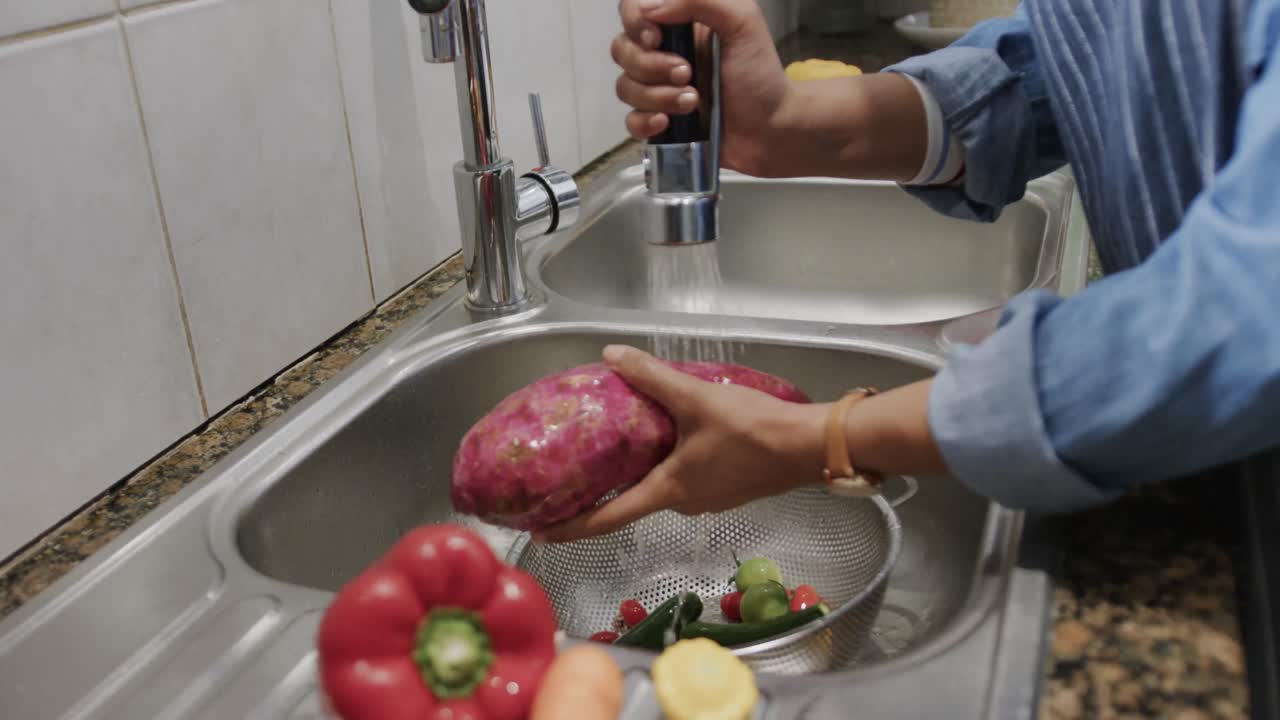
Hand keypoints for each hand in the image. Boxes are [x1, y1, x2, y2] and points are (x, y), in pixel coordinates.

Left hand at [536, 344, 828, 542]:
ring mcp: (708, 499)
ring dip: (635, 475)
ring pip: (660, 488)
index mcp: (668, 491)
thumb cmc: (752, 430)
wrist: (809, 446)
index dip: (572, 527)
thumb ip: (652, 377)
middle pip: (631, 503)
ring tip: (612, 451)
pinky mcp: (727, 487)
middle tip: (570, 479)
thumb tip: (612, 355)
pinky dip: (664, 465)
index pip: (608, 518)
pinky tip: (663, 440)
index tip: (540, 532)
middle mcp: (684, 503)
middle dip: (600, 494)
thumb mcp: (696, 398)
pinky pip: (684, 478)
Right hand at [612, 0, 792, 175]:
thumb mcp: (742, 22)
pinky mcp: (660, 122)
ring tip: (693, 102)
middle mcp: (665, 53)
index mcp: (681, 24)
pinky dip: (646, 122)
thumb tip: (651, 7)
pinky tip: (668, 122)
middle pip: (622, 49)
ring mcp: (659, 89)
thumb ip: (700, 0)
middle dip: (652, 65)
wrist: (771, 129)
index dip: (635, 23)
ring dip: (658, 96)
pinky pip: (631, 120)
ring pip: (625, 86)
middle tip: (689, 74)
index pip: (633, 9)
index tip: (656, 38)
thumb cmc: (761, 77)